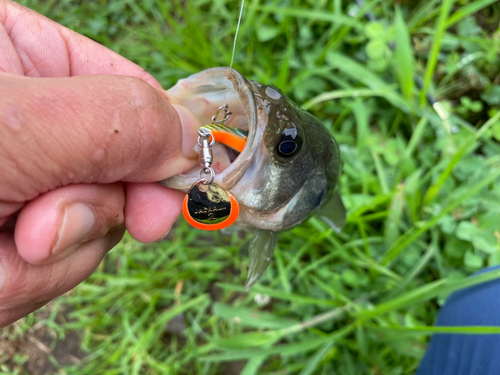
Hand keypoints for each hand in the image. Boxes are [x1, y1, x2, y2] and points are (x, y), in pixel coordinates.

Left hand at [0, 0, 198, 325]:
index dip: (162, 144)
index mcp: (18, 56)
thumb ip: (116, 121)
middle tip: (42, 233)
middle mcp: (24, 119)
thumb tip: (194, 140)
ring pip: (87, 226)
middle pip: (114, 167)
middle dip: (90, 210)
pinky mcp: (3, 236)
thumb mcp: (9, 125)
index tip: (180, 197)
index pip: (127, 92)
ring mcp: (16, 181)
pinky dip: (20, 281)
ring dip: (50, 253)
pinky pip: (51, 265)